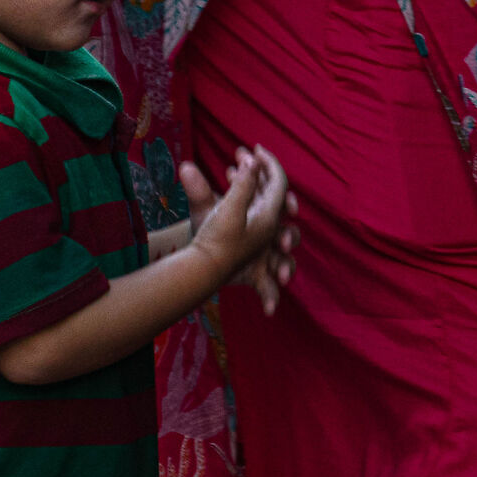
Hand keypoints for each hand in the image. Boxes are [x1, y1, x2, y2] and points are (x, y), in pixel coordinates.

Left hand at [180, 147, 299, 315]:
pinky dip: (271, 298)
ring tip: (281, 277)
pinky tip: (269, 310)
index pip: (283, 204)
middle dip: (290, 238)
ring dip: (286, 267)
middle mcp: (272, 235)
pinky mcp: (261, 276)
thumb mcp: (207, 209)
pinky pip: (270, 288)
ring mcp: (269, 257)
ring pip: (286, 261)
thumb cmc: (214, 228)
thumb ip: (199, 190)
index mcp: (265, 213)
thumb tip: (185, 166)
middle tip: (283, 242)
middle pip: (291, 233)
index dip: (290, 203)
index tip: (290, 206)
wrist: (208, 255)